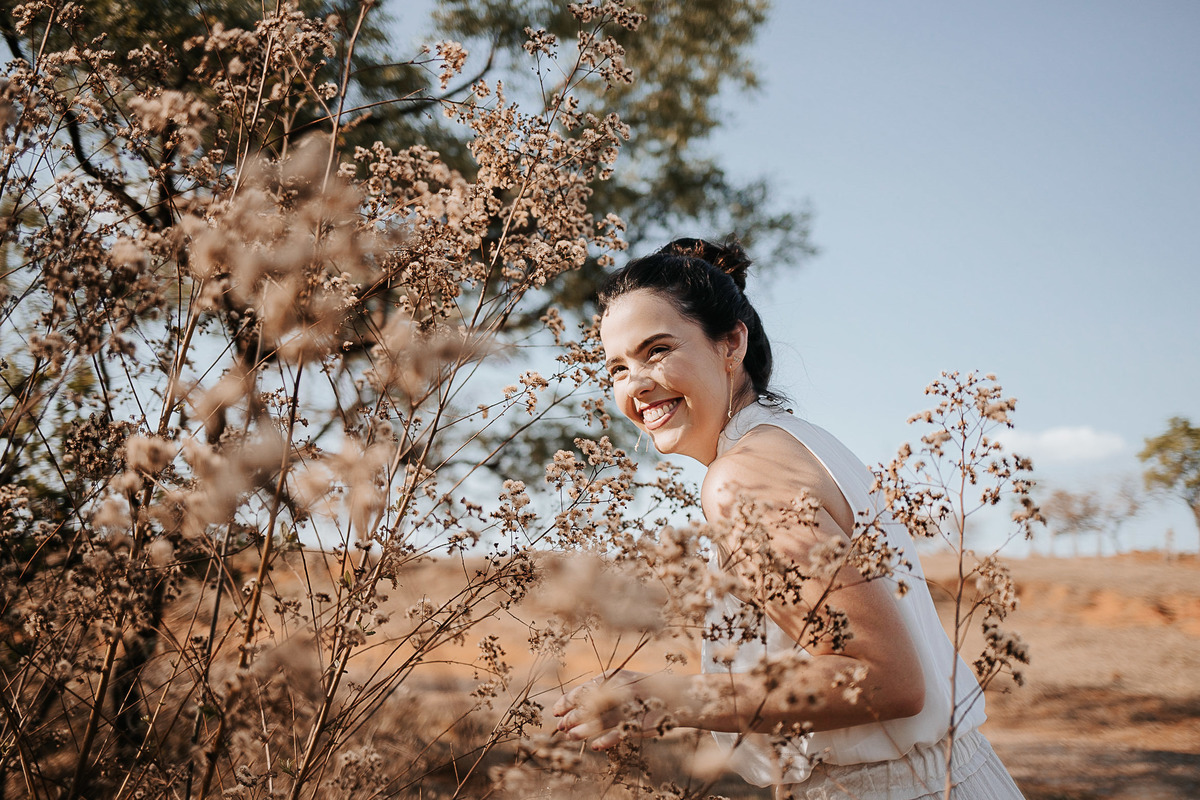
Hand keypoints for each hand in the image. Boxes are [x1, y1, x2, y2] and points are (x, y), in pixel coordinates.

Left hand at [552, 670, 669, 749]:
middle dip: (572, 715)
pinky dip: (607, 739)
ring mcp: (630, 706)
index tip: (555, 711)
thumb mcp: (621, 682)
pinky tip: (596, 746)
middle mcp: (620, 690)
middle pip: (590, 704)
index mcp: (613, 678)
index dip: (567, 700)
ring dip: (584, 729)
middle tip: (560, 727)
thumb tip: (572, 705)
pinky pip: (620, 732)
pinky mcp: (641, 721)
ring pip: (602, 718)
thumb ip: (599, 691)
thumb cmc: (642, 690)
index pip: (584, 689)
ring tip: (570, 736)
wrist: (676, 696)